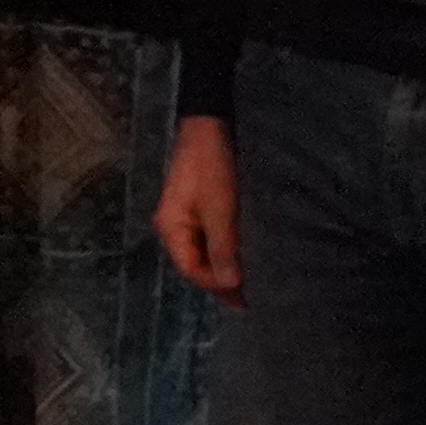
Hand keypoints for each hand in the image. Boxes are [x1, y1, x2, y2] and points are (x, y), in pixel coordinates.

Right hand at [155, 112, 239, 302]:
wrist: (211, 125)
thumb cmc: (213, 168)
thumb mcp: (221, 209)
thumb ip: (223, 248)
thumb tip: (229, 286)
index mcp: (171, 229)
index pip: (191, 270)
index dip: (217, 286)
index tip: (246, 298)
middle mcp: (174, 227)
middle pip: (195, 264)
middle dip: (221, 281)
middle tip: (253, 299)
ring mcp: (186, 217)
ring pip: (205, 253)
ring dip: (226, 267)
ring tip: (253, 282)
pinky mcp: (200, 208)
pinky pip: (211, 239)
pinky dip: (227, 251)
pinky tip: (245, 256)